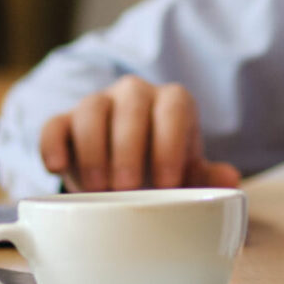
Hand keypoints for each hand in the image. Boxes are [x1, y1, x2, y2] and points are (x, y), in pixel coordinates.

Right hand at [38, 78, 242, 192]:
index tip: (167, 183)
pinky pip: (53, 124)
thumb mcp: (186, 174)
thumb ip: (207, 177)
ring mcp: (97, 105)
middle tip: (128, 187)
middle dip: (129, 148)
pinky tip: (56, 167)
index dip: (170, 143)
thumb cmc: (162, 170)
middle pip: (132, 105)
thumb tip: (230, 180)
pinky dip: (52, 144)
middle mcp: (135, 94)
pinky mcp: (63, 122)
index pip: (175, 107)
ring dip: (93, 149)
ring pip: (91, 109)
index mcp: (172, 103)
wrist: (123, 172)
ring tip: (98, 188)